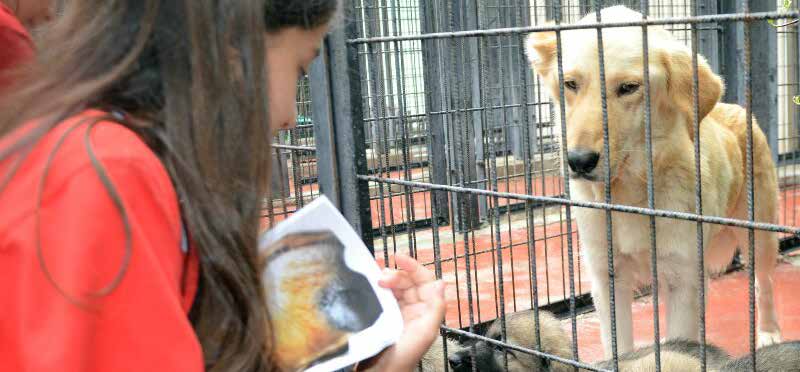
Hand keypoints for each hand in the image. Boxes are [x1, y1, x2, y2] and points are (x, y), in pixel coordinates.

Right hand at [361, 254, 445, 371]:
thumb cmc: (403, 358)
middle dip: (396, 274)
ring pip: (395, 287)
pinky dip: (378, 290)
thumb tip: (441, 283)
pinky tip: (371, 288)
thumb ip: (436, 307)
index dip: (413, 267)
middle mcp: (415, 310)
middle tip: (382, 278)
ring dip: (386, 281)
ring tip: (376, 282)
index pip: (424, 280)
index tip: (399, 257)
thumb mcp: (425, 332)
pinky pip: (383, 297)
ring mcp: (399, 313)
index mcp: (427, 311)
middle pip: (408, 281)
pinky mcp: (385, 318)